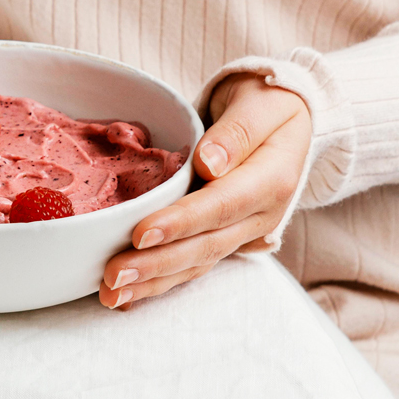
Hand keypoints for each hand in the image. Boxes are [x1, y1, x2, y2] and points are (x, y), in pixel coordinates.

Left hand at [98, 73, 310, 309]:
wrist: (286, 117)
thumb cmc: (268, 103)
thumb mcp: (261, 104)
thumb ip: (237, 132)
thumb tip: (210, 162)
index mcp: (271, 180)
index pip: (221, 205)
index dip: (180, 222)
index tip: (140, 234)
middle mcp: (261, 215)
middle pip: (204, 245)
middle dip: (156, 264)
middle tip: (113, 276)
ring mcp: (244, 231)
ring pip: (197, 263)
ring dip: (153, 282)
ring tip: (112, 296)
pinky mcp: (226, 236)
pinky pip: (193, 263)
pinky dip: (161, 280)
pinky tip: (129, 295)